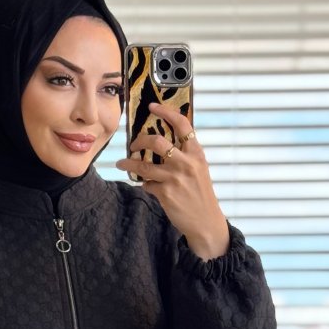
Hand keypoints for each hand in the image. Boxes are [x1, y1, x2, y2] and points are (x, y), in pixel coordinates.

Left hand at [115, 101, 229, 260]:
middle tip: (134, 144)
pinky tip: (145, 185)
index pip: (182, 124)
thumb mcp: (199, 169)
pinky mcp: (166, 194)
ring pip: (144, 166)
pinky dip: (143, 183)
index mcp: (196, 153)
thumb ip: (184, 154)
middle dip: (140, 140)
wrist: (206, 222)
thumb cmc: (201, 194)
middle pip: (157, 141)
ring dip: (129, 163)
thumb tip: (161, 143)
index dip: (165, 112)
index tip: (152, 107)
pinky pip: (146, 184)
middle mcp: (186, 163)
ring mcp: (175, 179)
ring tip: (122, 162)